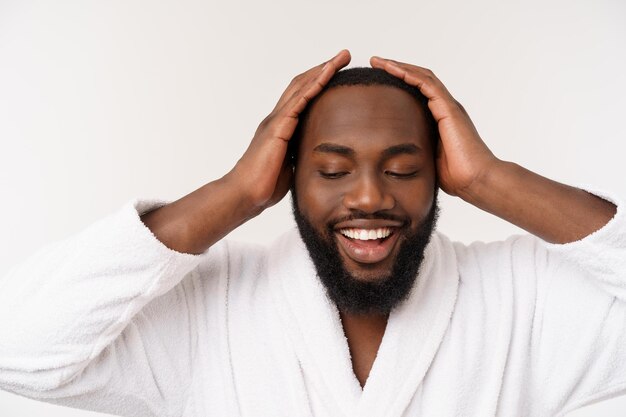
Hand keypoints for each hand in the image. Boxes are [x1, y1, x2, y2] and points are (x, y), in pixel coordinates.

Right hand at [229, 50, 351, 212]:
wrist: (245, 194)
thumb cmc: (265, 185)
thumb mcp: (291, 166)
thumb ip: (301, 155)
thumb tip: (317, 158)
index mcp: (281, 127)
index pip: (302, 96)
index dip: (319, 82)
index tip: (338, 72)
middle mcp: (277, 119)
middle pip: (302, 84)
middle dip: (324, 68)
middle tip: (344, 55)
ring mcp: (276, 121)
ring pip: (301, 87)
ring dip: (322, 70)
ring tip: (341, 58)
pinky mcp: (277, 129)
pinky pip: (298, 102)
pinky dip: (313, 86)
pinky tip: (326, 75)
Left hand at [370, 56, 498, 197]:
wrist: (476, 180)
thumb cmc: (456, 176)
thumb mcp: (427, 158)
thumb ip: (416, 150)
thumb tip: (397, 156)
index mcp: (440, 118)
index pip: (417, 92)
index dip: (399, 82)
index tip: (378, 80)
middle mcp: (445, 108)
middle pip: (419, 79)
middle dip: (396, 69)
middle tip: (375, 63)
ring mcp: (448, 106)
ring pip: (422, 77)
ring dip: (399, 67)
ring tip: (379, 62)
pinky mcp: (449, 109)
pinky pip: (427, 84)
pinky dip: (409, 74)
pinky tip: (393, 69)